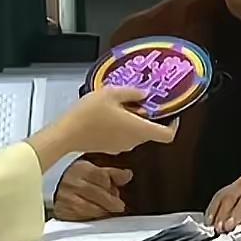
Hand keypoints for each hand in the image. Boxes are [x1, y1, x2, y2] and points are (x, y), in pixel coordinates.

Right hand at [52, 159, 133, 220]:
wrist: (48, 184)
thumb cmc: (73, 177)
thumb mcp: (91, 169)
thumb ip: (111, 173)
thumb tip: (128, 175)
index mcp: (81, 169)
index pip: (101, 177)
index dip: (111, 186)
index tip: (117, 192)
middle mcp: (73, 182)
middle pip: (98, 194)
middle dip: (110, 202)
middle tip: (118, 206)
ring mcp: (66, 198)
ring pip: (90, 208)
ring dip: (101, 211)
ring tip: (106, 211)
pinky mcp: (62, 210)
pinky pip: (80, 217)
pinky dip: (90, 217)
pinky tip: (94, 215)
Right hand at [60, 85, 177, 158]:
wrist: (66, 134)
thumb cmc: (88, 115)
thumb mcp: (111, 93)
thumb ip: (132, 92)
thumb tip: (144, 93)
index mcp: (139, 129)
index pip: (168, 134)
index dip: (174, 124)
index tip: (170, 112)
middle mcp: (133, 141)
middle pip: (151, 131)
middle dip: (149, 116)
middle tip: (140, 99)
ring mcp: (121, 147)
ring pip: (136, 133)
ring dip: (133, 120)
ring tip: (120, 103)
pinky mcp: (110, 147)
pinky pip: (123, 136)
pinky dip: (121, 126)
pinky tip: (108, 113)